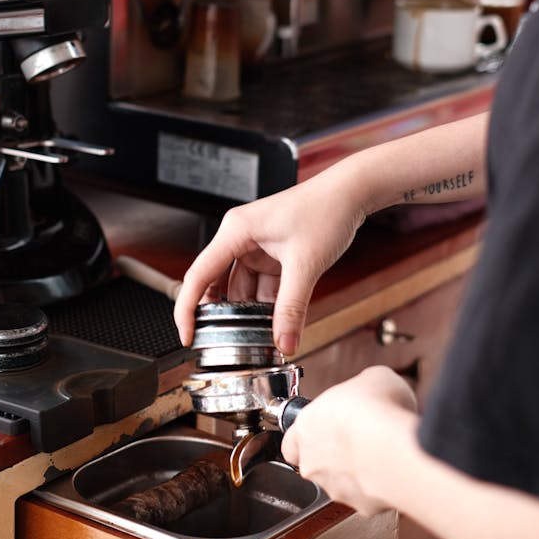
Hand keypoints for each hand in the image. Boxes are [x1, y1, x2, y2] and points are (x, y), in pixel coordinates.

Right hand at [174, 173, 365, 355]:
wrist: (351, 194)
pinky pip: (262, 286)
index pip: (199, 275)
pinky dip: (267, 305)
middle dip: (223, 315)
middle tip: (224, 344)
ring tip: (257, 338)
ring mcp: (257, 246)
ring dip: (250, 313)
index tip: (187, 336)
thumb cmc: (325, 209)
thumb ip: (292, 308)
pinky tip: (275, 322)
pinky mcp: (273, 254)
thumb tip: (283, 342)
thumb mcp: (305, 264)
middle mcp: (241, 238)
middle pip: (218, 284)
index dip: (188, 309)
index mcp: (236, 231)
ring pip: (243, 289)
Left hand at [280, 367, 418, 514]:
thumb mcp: (372, 378)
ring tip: (379, 456)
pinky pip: (365, 497)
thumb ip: (362, 388)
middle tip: (359, 440)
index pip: (291, 442)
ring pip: (339, 484)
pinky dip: (376, 488)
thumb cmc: (377, 410)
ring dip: (355, 473)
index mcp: (306, 426)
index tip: (325, 429)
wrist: (394, 445)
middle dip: (335, 455)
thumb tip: (372, 389)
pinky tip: (392, 472)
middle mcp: (313, 461)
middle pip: (316, 463)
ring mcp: (334, 486)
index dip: (308, 437)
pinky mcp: (359, 506)